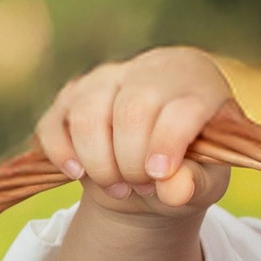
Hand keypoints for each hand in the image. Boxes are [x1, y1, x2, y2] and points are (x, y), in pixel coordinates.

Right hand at [33, 48, 233, 216]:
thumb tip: (174, 190)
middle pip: (132, 110)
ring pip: (88, 113)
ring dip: (99, 162)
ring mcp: (105, 78)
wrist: (154, 166)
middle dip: (132, 162)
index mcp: (195, 82)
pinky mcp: (70, 96)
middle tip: (143, 187)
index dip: (167, 144)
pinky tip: (78, 174)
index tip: (159, 176)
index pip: (181, 106)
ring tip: (118, 188)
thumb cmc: (188, 166)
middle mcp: (149, 70)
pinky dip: (61, 153)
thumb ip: (196, 184)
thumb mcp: (206, 180)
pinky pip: (54, 122)